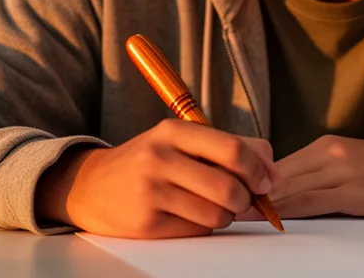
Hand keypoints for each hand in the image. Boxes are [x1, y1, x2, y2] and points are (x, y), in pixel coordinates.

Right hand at [35, 119, 279, 238]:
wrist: (91, 186)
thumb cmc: (148, 161)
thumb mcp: (182, 141)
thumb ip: (229, 147)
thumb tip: (272, 171)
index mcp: (173, 131)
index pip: (232, 149)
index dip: (258, 169)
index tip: (266, 182)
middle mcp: (160, 158)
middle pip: (229, 187)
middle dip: (246, 199)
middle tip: (242, 200)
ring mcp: (151, 192)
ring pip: (216, 214)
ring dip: (225, 215)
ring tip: (211, 206)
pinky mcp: (146, 223)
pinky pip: (197, 231)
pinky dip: (203, 226)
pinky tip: (188, 215)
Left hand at [238, 135, 363, 219]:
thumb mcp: (352, 166)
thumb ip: (320, 175)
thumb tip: (286, 193)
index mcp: (327, 145)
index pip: (279, 164)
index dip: (252, 180)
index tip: (228, 190)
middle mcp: (331, 153)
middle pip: (280, 174)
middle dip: (250, 190)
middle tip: (221, 202)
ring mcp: (343, 171)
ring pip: (293, 187)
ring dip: (264, 202)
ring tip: (237, 211)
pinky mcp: (356, 193)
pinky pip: (315, 201)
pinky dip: (291, 209)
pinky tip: (275, 217)